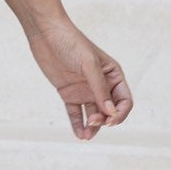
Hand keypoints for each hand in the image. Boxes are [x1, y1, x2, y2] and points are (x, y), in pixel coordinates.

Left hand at [24, 15, 132, 140]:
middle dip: (104, 121)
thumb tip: (111, 113)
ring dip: (92, 126)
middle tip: (93, 123)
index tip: (110, 119)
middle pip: (109, 111)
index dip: (120, 113)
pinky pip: (76, 113)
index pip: (124, 101)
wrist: (46, 34)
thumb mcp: (89, 64)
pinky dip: (78, 124)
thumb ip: (99, 88)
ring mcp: (85, 90)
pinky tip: (80, 135)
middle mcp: (101, 85)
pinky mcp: (69, 93)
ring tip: (86, 135)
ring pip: (93, 115)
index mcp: (113, 75)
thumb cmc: (71, 43)